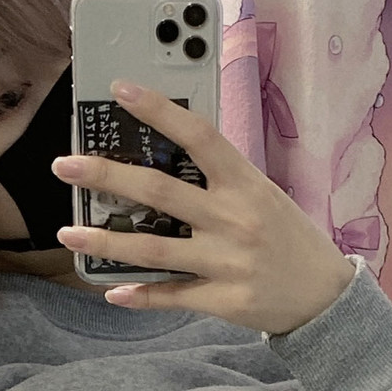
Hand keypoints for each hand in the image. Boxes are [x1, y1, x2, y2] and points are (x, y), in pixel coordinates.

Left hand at [51, 82, 355, 335]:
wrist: (326, 297)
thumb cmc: (287, 237)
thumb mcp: (263, 195)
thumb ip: (219, 178)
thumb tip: (163, 155)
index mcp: (246, 184)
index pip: (199, 137)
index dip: (158, 110)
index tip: (120, 90)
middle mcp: (234, 220)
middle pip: (160, 191)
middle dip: (107, 176)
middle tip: (65, 165)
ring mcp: (227, 262)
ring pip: (155, 249)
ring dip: (106, 241)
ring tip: (69, 231)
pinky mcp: (223, 300)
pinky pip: (173, 296)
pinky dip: (141, 294)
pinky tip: (112, 290)